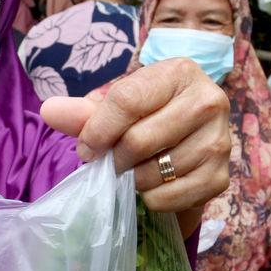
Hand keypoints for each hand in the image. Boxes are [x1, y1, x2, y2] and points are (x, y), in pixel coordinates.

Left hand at [40, 58, 230, 212]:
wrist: (189, 138)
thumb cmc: (149, 114)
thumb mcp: (117, 105)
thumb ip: (83, 112)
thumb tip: (49, 110)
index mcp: (180, 72)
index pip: (127, 101)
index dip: (97, 130)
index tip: (86, 148)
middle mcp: (209, 102)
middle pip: (139, 140)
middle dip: (116, 158)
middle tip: (115, 159)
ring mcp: (220, 142)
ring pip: (154, 172)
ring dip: (133, 178)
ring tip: (138, 167)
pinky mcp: (221, 177)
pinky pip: (168, 198)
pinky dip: (150, 198)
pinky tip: (155, 183)